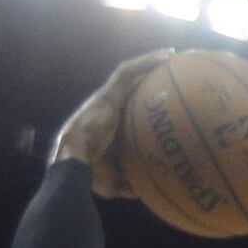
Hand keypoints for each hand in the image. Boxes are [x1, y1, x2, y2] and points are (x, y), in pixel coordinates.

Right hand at [49, 54, 168, 199]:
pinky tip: (166, 56)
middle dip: (149, 76)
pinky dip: (146, 62)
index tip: (163, 102)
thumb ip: (129, 183)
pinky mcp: (107, 93)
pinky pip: (128, 71)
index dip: (145, 103)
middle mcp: (108, 108)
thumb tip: (146, 192)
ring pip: (131, 73)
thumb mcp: (114, 182)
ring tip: (172, 55)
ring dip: (150, 62)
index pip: (130, 110)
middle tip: (172, 72)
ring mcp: (107, 99)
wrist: (75, 163)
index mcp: (110, 127)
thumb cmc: (90, 174)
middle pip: (132, 87)